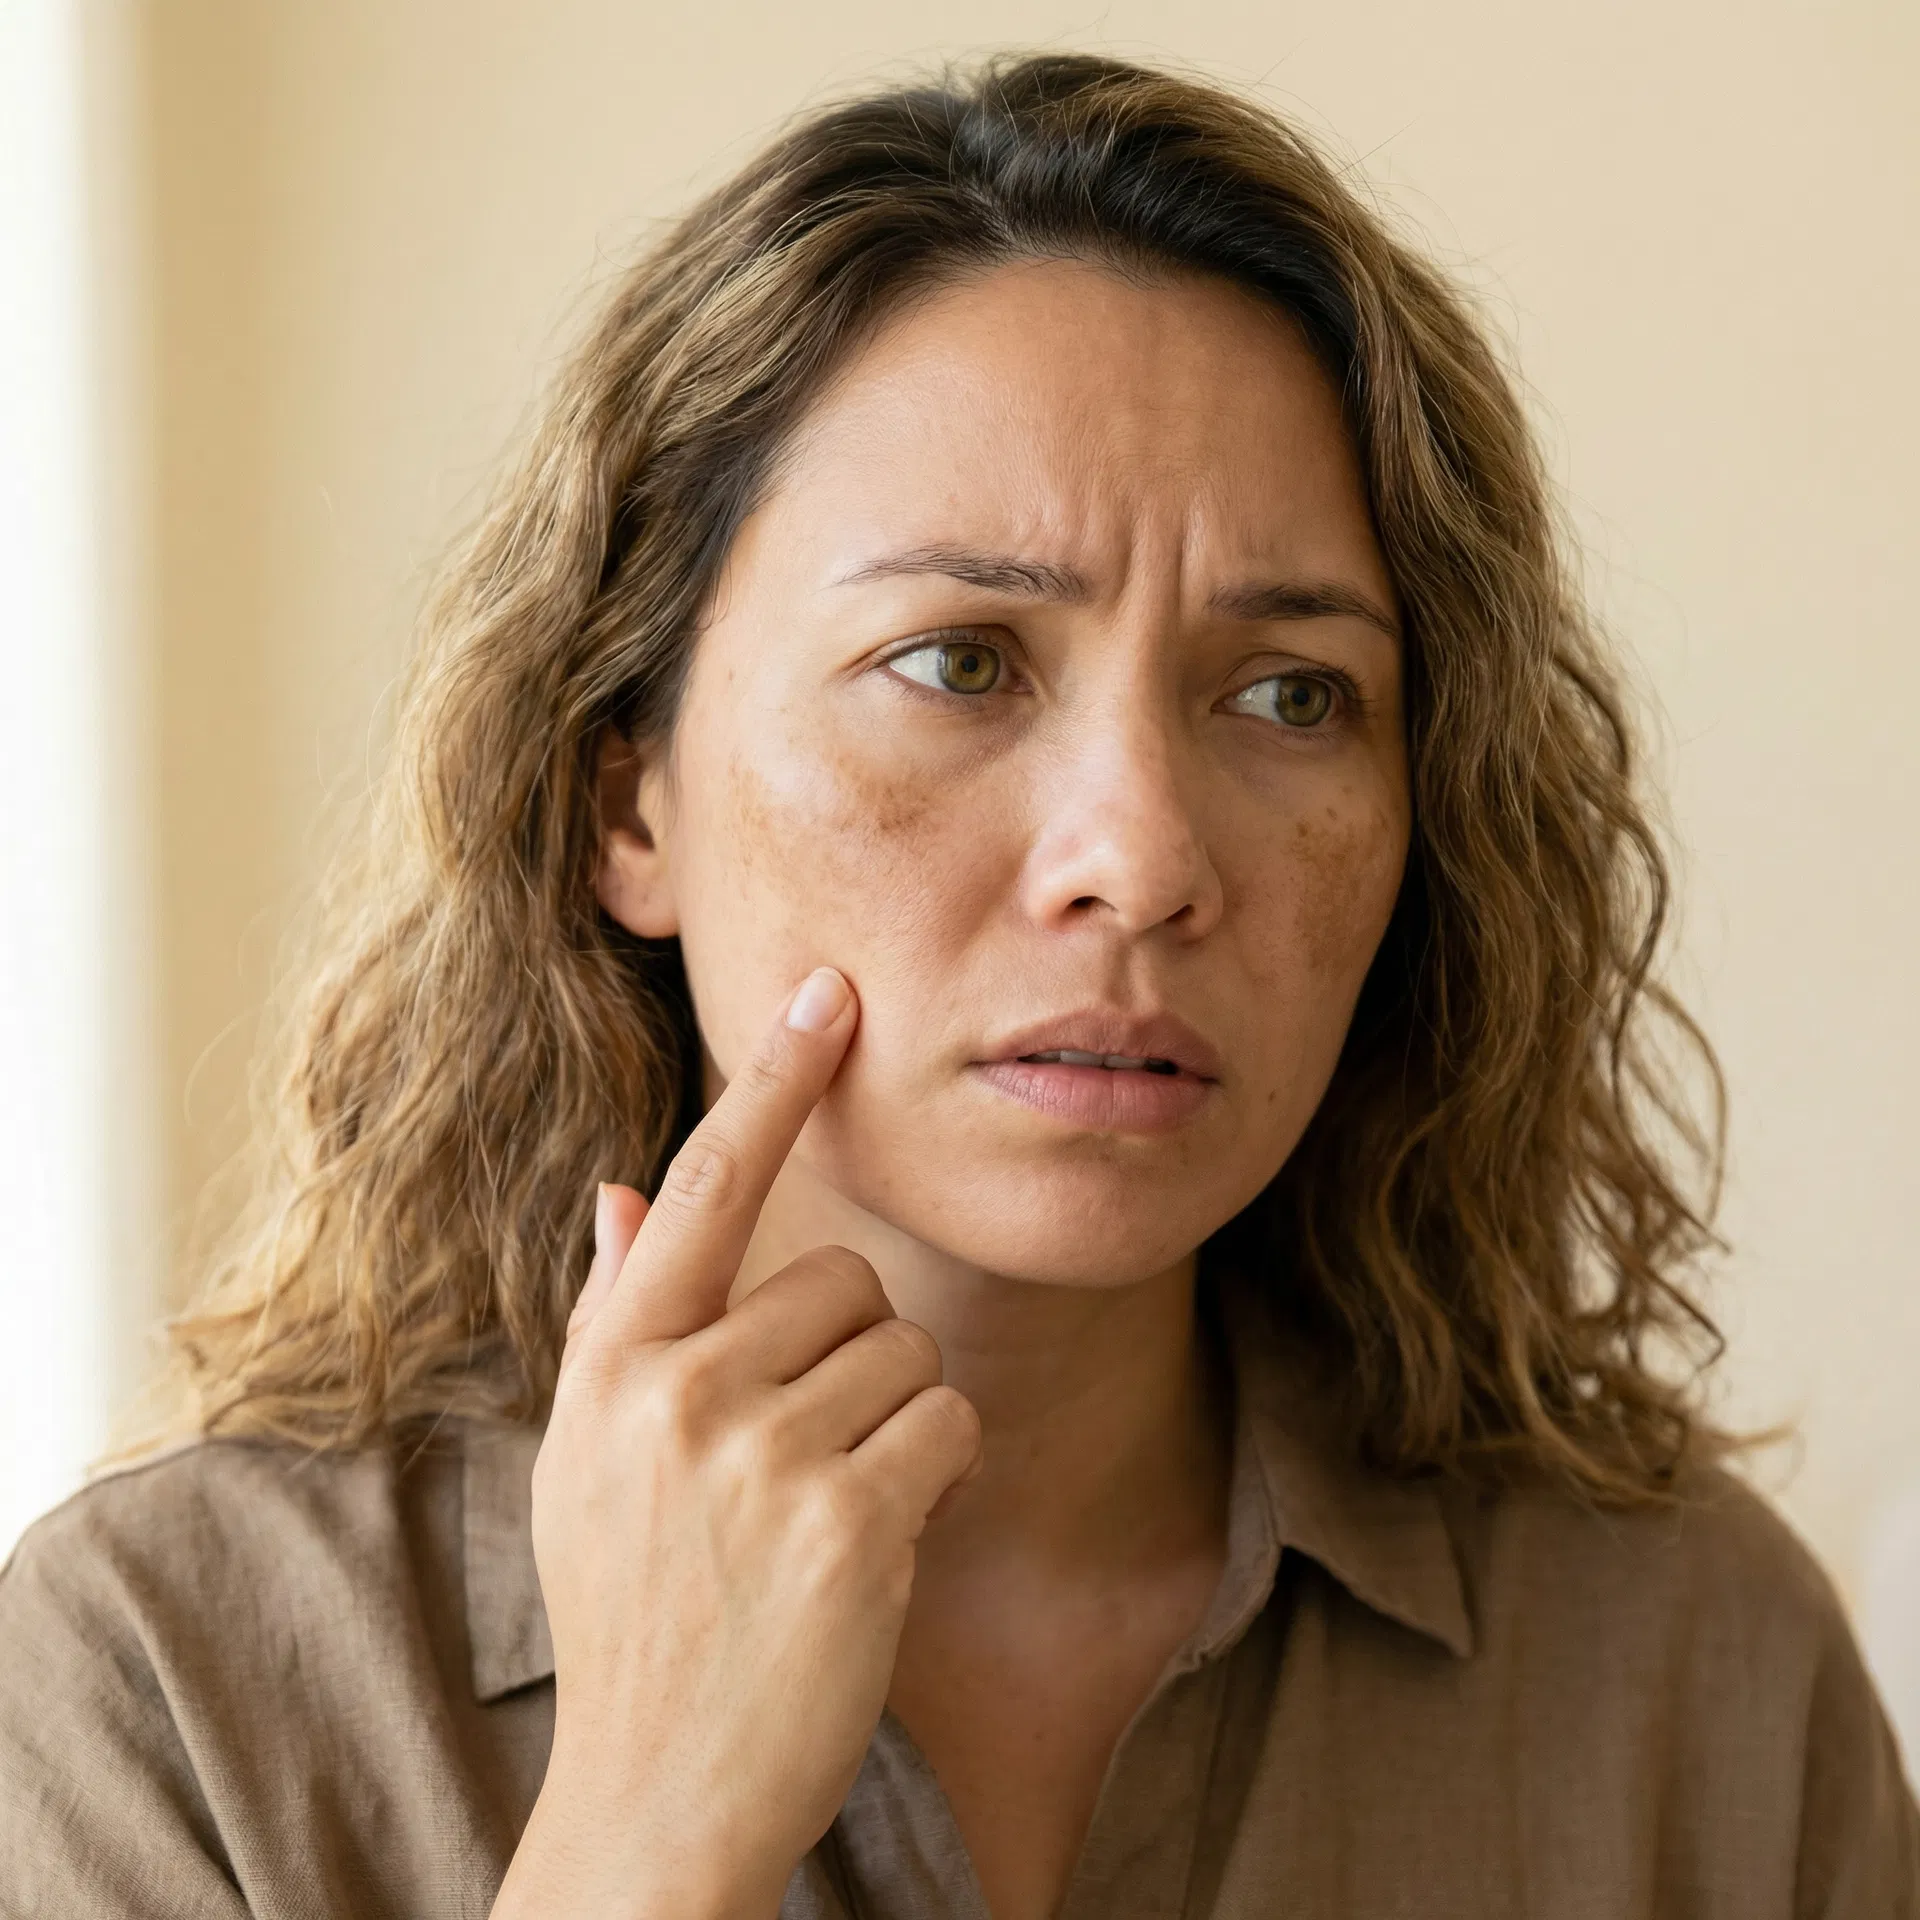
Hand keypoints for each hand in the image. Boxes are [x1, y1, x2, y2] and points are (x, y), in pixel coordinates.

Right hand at [491, 967, 983, 1919]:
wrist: (659, 1793)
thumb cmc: (638, 1610)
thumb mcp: (592, 1459)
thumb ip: (615, 1315)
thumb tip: (621, 1190)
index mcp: (614, 1361)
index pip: (703, 1184)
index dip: (773, 1080)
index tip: (829, 991)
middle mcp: (677, 1388)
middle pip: (844, 1278)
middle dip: (849, 1357)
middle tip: (798, 1462)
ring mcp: (759, 1452)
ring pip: (904, 1346)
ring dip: (894, 1420)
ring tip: (825, 1513)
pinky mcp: (848, 1516)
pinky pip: (948, 1418)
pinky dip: (936, 1471)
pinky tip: (877, 1542)